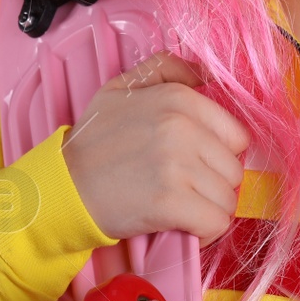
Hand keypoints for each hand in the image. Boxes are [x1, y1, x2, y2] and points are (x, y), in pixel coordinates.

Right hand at [61, 50, 250, 244]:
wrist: (63, 185)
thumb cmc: (94, 140)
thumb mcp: (122, 86)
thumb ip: (166, 68)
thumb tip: (203, 72)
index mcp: (178, 99)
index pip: (236, 136)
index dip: (218, 155)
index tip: (196, 165)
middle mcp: (182, 128)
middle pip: (234, 169)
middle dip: (214, 184)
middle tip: (184, 189)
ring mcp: (178, 166)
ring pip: (228, 198)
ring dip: (209, 209)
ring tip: (181, 207)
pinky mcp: (170, 203)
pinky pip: (216, 223)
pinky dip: (205, 232)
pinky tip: (184, 226)